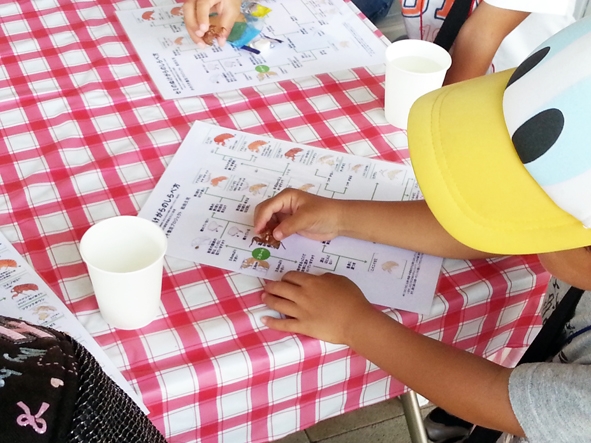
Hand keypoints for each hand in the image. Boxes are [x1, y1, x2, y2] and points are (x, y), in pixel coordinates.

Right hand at [183, 0, 240, 46]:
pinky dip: (193, 30)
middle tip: (200, 37)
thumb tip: (220, 42)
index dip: (202, 17)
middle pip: (188, 9)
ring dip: (192, 30)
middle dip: (192, 25)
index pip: (202, 5)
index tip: (204, 30)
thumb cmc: (229, 1)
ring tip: (201, 43)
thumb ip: (225, 25)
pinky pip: (189, 18)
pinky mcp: (192, 8)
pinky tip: (199, 39)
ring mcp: (193, 2)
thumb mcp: (231, 11)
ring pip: (186, 15)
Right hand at [253, 189, 343, 241]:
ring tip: (265, 240)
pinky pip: (276, 227)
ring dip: (265, 229)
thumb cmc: (324, 214)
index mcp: (286, 197)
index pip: (267, 206)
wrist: (339, 220)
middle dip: (261, 222)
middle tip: (260, 236)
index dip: (261, 218)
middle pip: (264, 211)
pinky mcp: (290, 223)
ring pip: (268, 220)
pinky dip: (272, 233)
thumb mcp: (306, 218)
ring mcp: (286, 213)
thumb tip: (274, 235)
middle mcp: (283, 203)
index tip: (258, 231)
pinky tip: (273, 240)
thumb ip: (289, 226)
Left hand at [261, 271, 377, 343]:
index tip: (283, 278)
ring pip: (278, 303)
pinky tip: (264, 319)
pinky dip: (271, 321)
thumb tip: (317, 279)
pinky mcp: (302, 326)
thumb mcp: (340, 280)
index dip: (285, 276)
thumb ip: (325, 278)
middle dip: (272, 286)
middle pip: (281, 288)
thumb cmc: (352, 299)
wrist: (355, 321)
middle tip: (267, 286)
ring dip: (268, 299)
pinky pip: (283, 324)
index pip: (291, 276)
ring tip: (263, 297)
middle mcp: (302, 295)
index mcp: (311, 282)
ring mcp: (300, 312)